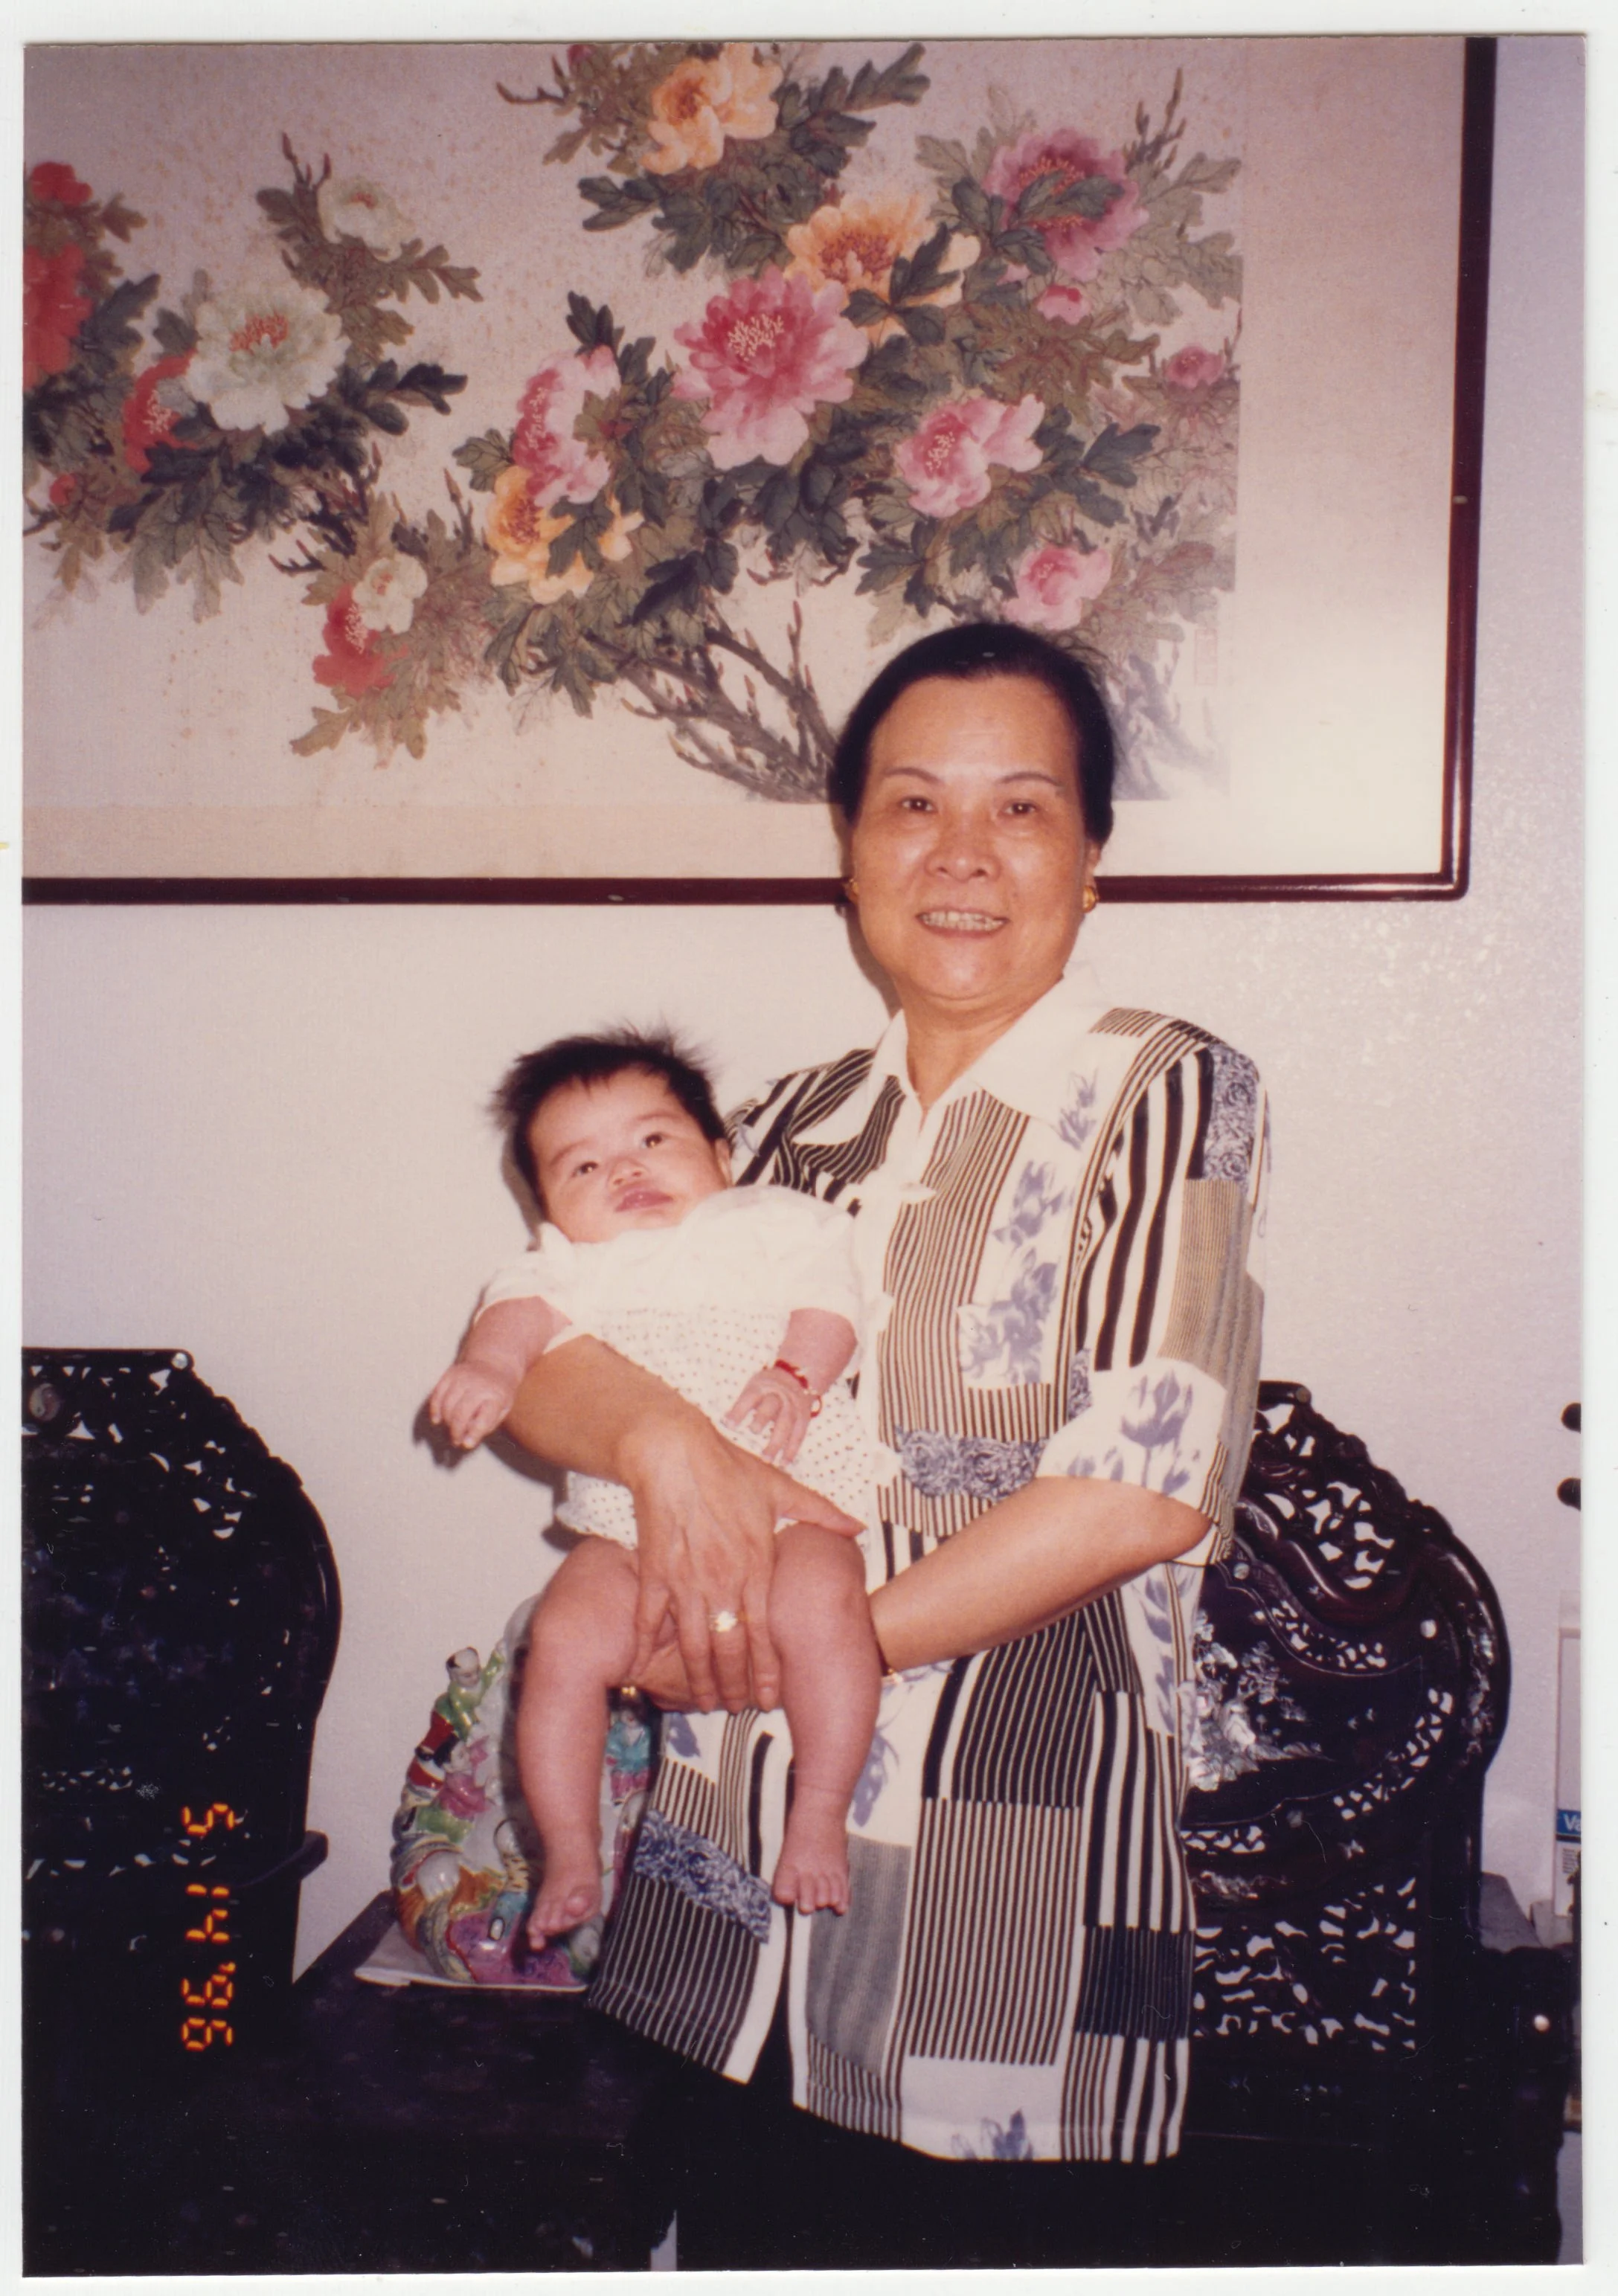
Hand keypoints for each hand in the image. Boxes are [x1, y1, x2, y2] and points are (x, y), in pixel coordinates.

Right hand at [428, 1361, 517, 1449]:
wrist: (494, 1363)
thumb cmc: (498, 1393)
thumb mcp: (502, 1409)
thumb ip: (485, 1425)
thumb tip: (465, 1441)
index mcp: (497, 1396)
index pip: (484, 1418)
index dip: (474, 1433)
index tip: (466, 1445)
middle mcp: (479, 1385)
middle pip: (460, 1413)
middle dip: (455, 1432)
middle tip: (455, 1441)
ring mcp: (464, 1377)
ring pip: (447, 1405)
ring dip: (446, 1423)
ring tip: (450, 1431)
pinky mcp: (451, 1374)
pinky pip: (437, 1394)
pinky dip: (435, 1409)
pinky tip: (437, 1420)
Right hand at [619, 1404, 861, 1715]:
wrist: (675, 1453)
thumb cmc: (727, 1468)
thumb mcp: (779, 1487)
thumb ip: (818, 1512)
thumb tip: (857, 1526)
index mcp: (755, 1565)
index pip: (765, 1633)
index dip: (766, 1670)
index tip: (768, 1698)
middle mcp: (722, 1581)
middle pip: (730, 1648)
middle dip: (734, 1685)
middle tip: (736, 1709)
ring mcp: (686, 1580)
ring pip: (693, 1644)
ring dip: (699, 1678)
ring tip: (704, 1701)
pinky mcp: (655, 1572)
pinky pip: (649, 1618)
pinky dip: (646, 1645)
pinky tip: (644, 1668)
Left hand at [724, 1364, 815, 1464]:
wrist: (797, 1377)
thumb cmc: (766, 1387)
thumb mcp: (754, 1386)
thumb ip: (742, 1404)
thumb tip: (724, 1422)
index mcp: (762, 1386)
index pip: (749, 1397)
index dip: (739, 1410)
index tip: (728, 1425)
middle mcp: (779, 1396)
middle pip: (771, 1406)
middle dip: (763, 1418)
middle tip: (753, 1431)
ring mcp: (793, 1407)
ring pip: (786, 1424)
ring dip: (777, 1442)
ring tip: (766, 1459)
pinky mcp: (803, 1418)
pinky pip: (798, 1435)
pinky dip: (791, 1450)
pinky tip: (783, 1463)